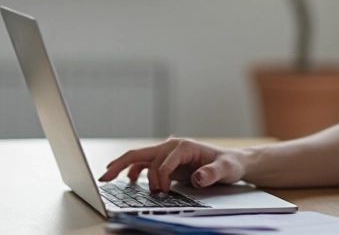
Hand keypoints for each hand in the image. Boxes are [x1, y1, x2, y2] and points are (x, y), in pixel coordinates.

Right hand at [99, 138, 247, 192]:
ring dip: (123, 168)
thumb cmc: (229, 164)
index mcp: (184, 146)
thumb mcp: (226, 169)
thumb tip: (197, 178)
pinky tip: (128, 181)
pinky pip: (144, 165)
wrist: (232, 162)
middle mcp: (172, 146)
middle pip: (141, 154)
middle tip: (106, 176)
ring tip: (108, 179)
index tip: (161, 193)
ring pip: (139, 158)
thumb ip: (212, 173)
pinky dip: (133, 171)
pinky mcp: (166, 161)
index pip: (162, 162)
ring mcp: (167, 153)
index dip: (159, 179)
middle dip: (121, 164)